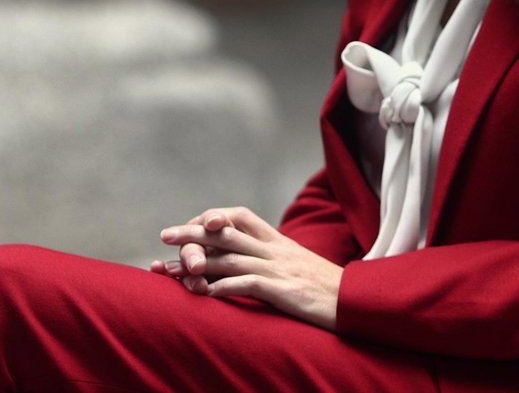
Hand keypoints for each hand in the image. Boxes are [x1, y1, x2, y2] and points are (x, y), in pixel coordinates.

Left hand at [154, 206, 342, 329]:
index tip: (192, 223)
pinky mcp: (281, 290)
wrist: (353, 301)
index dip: (214, 216)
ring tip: (172, 270)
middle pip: (226, 233)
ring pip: (229, 258)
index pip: (241, 216)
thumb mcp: (295, 264)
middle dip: (193, 233)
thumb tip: (243, 259)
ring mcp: (277, 268)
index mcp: (278, 240)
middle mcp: (274, 249)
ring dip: (197, 263)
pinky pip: (244, 284)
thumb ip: (271, 257)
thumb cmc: (322, 288)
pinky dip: (220, 288)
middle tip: (165, 235)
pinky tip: (201, 294)